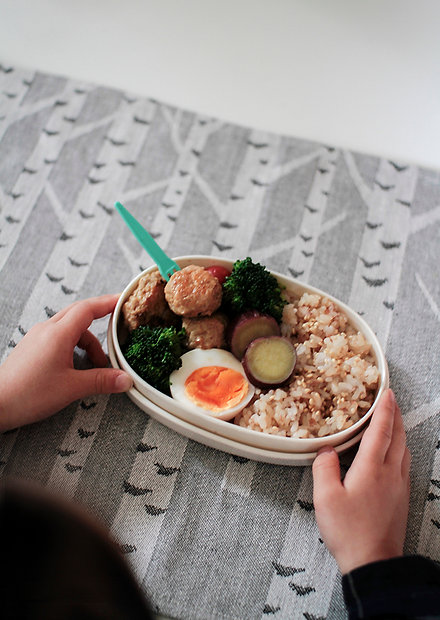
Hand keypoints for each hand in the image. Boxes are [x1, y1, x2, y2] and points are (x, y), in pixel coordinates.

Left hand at [0, 295, 132, 431]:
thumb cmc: (26, 394)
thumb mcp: (71, 388)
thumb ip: (101, 381)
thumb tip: (124, 379)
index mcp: (58, 334)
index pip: (88, 308)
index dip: (108, 302)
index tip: (123, 300)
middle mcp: (47, 330)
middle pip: (80, 314)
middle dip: (101, 319)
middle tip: (118, 323)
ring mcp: (38, 338)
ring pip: (70, 328)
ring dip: (88, 341)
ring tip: (98, 364)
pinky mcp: (33, 347)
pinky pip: (59, 337)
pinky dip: (75, 346)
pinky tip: (78, 365)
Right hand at [312, 389, 410, 573]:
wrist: (374, 563)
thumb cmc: (349, 532)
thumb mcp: (326, 498)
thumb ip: (324, 469)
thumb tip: (326, 451)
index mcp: (372, 469)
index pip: (381, 431)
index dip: (384, 410)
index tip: (387, 393)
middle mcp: (390, 474)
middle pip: (398, 436)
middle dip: (395, 415)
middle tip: (391, 400)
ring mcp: (399, 486)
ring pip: (404, 450)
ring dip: (399, 431)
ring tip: (393, 421)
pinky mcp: (401, 498)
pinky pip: (404, 464)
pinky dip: (400, 449)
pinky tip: (394, 453)